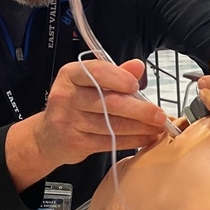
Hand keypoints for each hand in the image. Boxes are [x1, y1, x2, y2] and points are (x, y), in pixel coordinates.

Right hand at [8, 58, 168, 188]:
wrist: (48, 137)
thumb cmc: (75, 105)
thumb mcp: (90, 84)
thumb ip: (115, 74)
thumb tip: (138, 66)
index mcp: (71, 75)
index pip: (97, 72)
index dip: (119, 78)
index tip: (136, 86)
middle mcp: (66, 96)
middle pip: (109, 102)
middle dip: (140, 110)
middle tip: (160, 115)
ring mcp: (69, 121)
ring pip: (112, 125)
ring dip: (140, 128)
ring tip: (158, 127)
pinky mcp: (76, 142)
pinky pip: (110, 141)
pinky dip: (132, 140)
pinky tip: (145, 138)